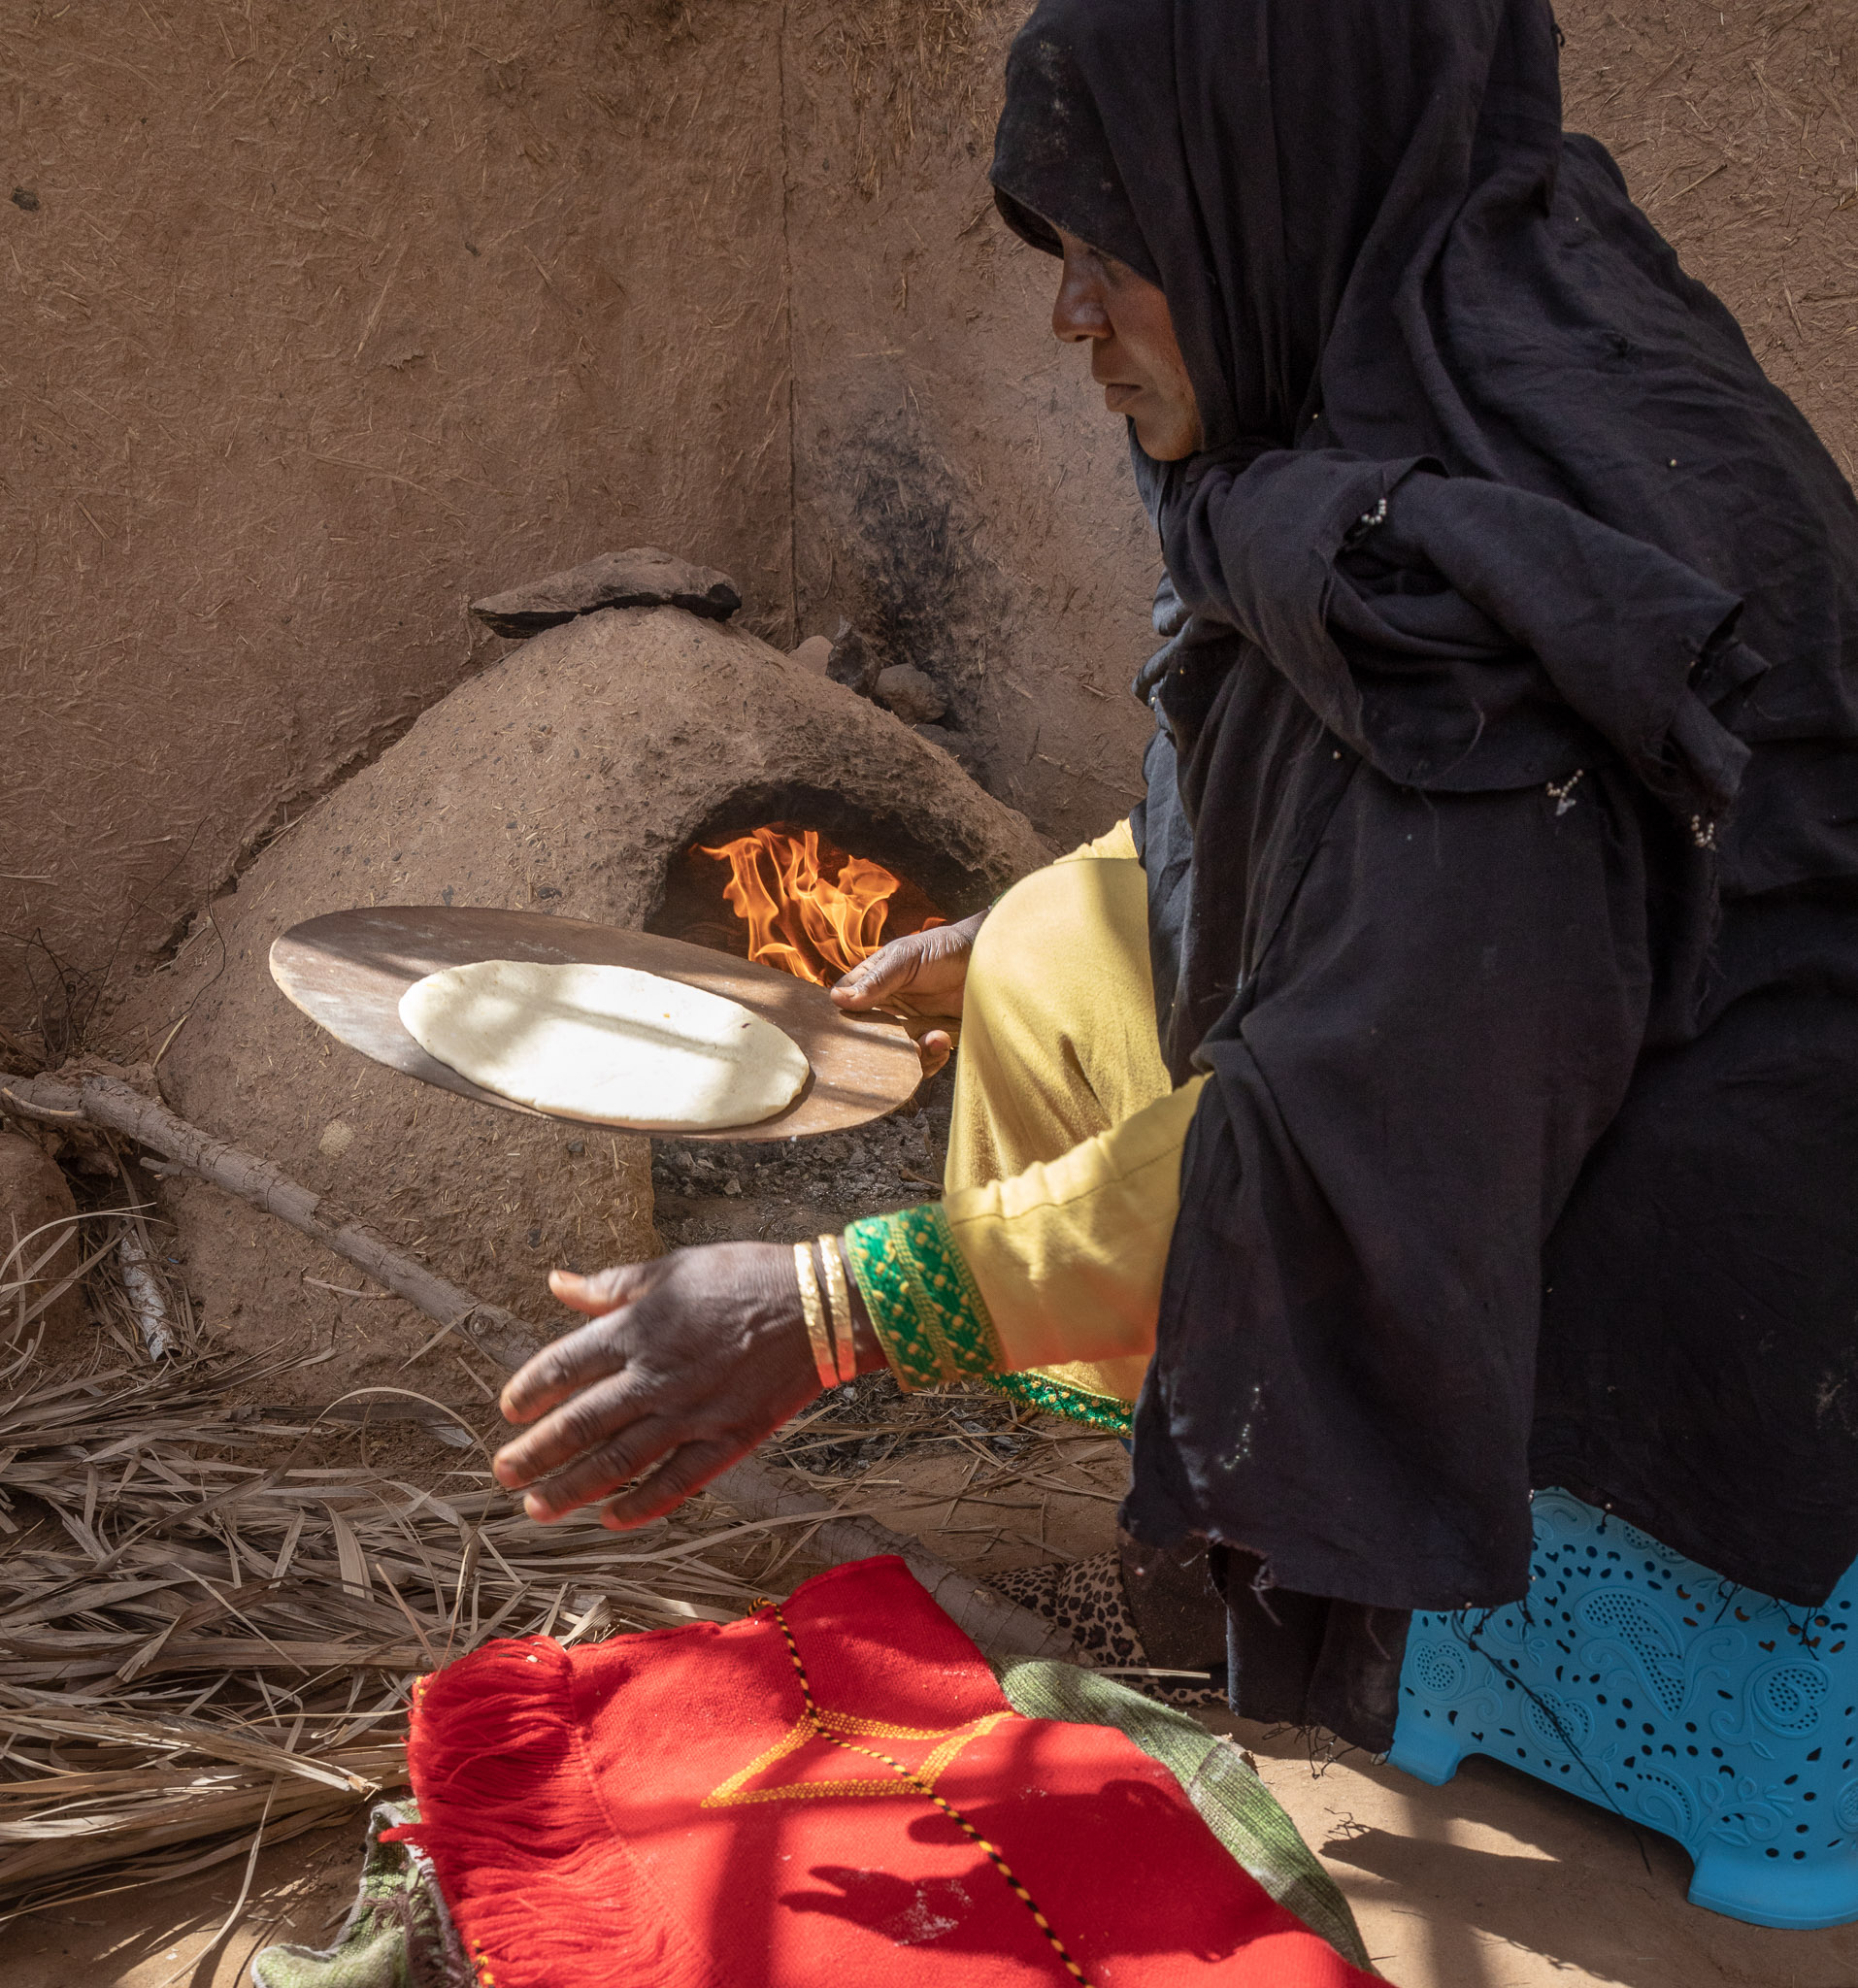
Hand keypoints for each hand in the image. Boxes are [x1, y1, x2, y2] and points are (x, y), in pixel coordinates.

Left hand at [493, 1244, 820, 1528]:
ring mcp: (691, 1413)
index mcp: (638, 1327)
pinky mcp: (727, 1439)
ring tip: (537, 1508)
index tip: (509, 1411)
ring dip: (572, 1488)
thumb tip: (557, 1281)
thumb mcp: (673, 1269)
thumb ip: (611, 1285)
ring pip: (618, 1461)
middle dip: (535, 1453)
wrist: (821, 1305)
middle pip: (581, 1423)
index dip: (529, 1391)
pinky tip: (611, 1520)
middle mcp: (655, 1375)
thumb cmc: (745, 1277)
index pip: (564, 1366)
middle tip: (503, 1474)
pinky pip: (676, 1482)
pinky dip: (641, 1505)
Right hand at [830, 910, 986, 1076]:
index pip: (844, 1009)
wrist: (986, 959)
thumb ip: (875, 981)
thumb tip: (838, 1000)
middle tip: (907, 1043)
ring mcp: (908, 1027)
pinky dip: (932, 1058)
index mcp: (872, 984)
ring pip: (895, 1056)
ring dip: (914, 1055)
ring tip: (934, 1037)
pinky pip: (922, 1062)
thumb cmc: (942, 949)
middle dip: (885, 1049)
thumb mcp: (904, 959)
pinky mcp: (930, 1039)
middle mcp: (886, 1009)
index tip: (858, 1035)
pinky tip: (942, 1039)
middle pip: (868, 1042)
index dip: (846, 1024)